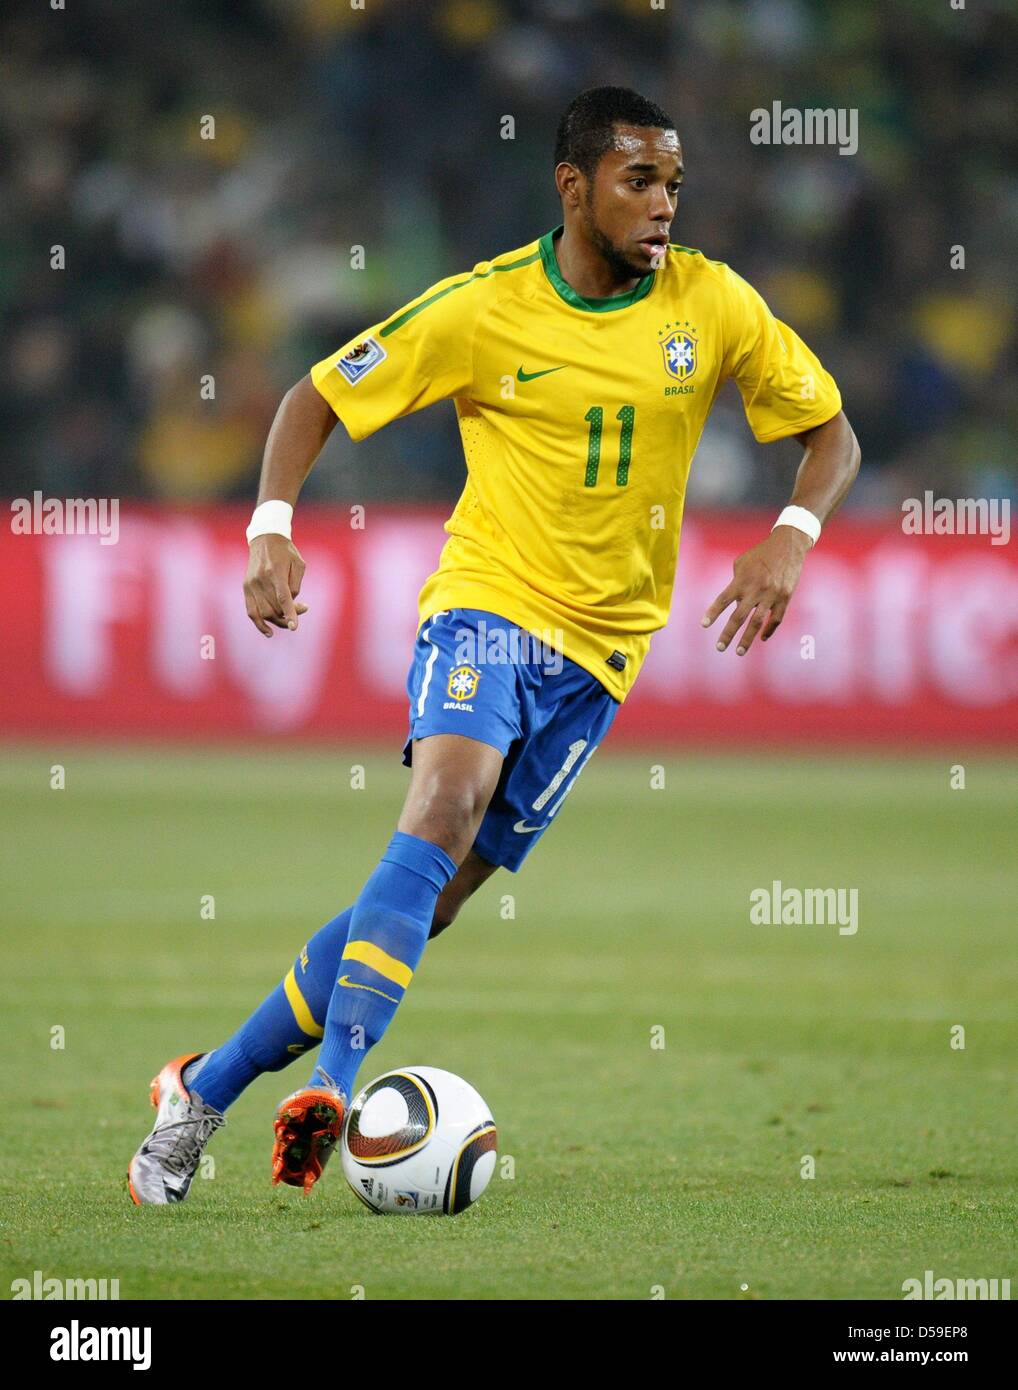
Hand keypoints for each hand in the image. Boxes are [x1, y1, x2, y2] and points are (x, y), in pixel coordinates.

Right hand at [243, 534, 308, 636]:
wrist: (265, 539)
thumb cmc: (286, 552)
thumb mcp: (299, 564)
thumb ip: (296, 585)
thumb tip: (290, 603)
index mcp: (275, 572)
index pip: (283, 598)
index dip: (289, 613)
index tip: (294, 627)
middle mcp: (261, 580)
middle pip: (274, 608)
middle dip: (290, 614)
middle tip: (303, 607)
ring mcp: (251, 585)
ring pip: (264, 612)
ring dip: (279, 619)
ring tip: (290, 613)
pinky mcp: (246, 587)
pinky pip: (251, 611)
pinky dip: (260, 624)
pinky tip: (269, 632)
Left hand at [701, 526, 810, 654]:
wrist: (788, 545)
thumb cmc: (760, 554)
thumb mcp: (741, 563)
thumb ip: (735, 583)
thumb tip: (734, 602)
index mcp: (741, 580)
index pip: (723, 600)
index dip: (713, 613)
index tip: (704, 625)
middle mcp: (755, 590)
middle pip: (738, 617)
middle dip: (728, 634)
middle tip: (719, 647)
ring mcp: (771, 595)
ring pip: (757, 623)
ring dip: (748, 639)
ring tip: (739, 651)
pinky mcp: (785, 598)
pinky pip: (776, 619)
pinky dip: (769, 630)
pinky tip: (762, 638)